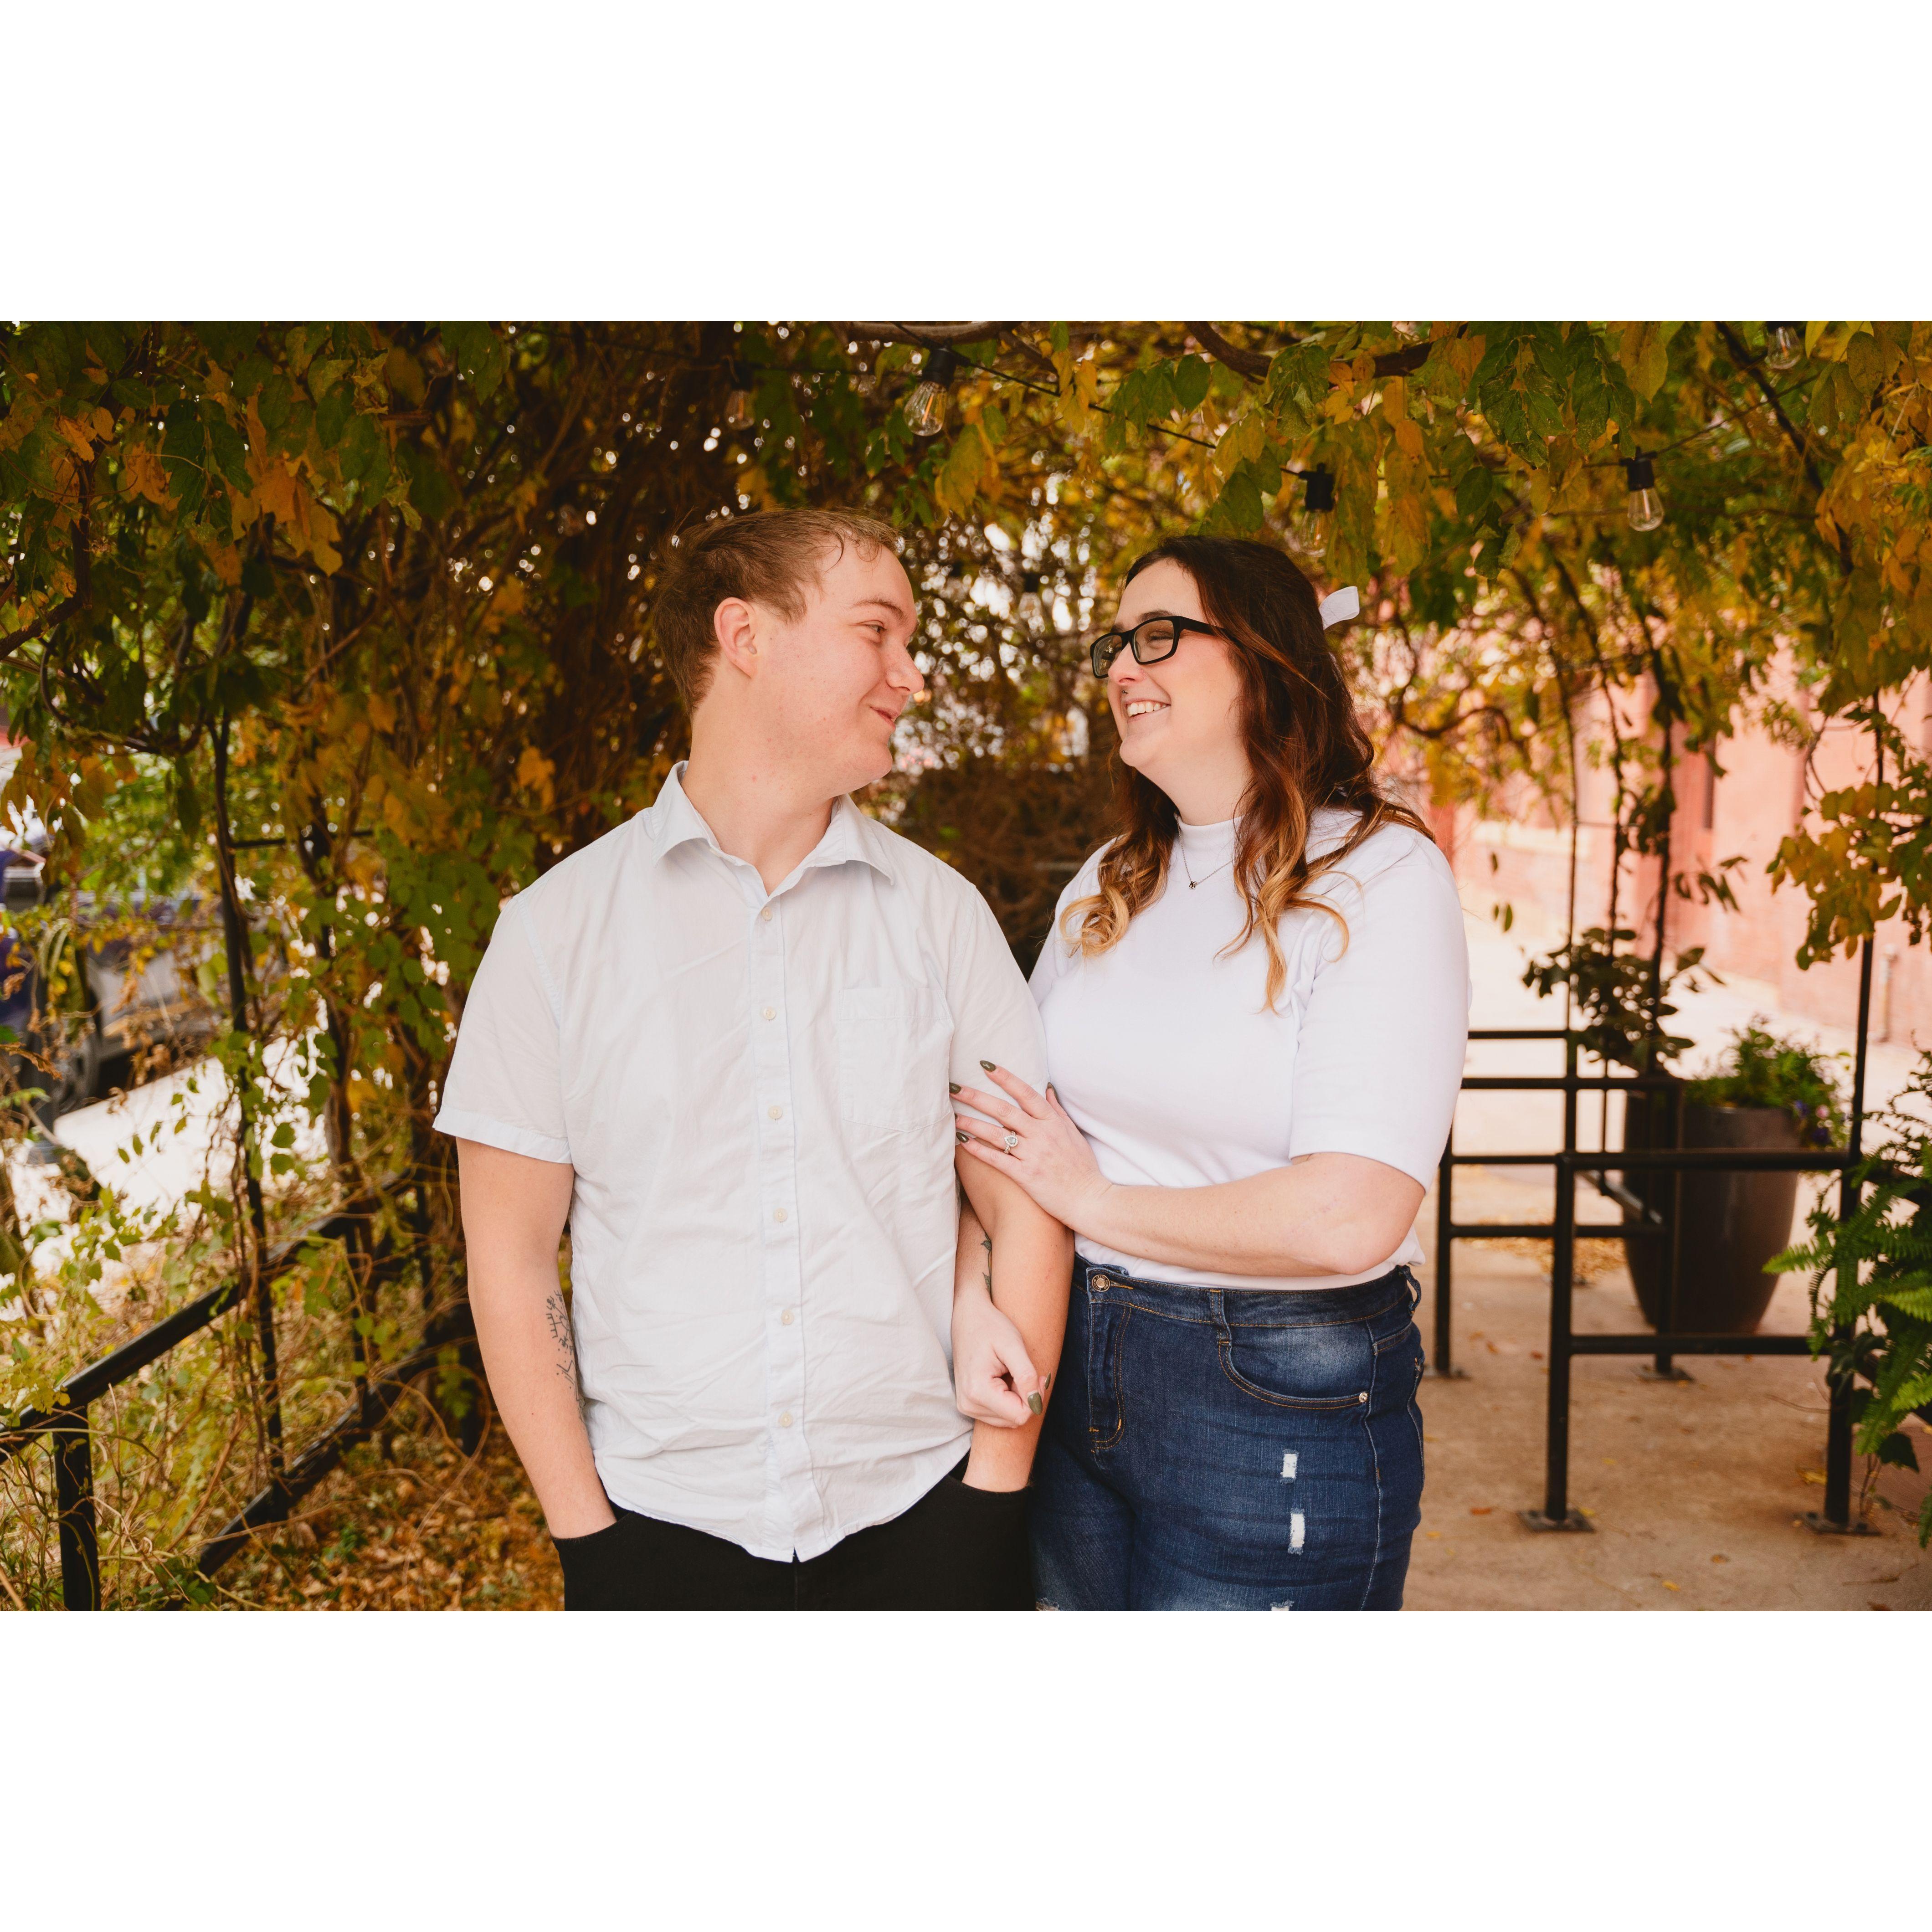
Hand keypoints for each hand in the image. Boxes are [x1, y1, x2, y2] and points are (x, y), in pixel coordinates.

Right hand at [952, 1273, 1047, 1428]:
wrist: (967, 1317)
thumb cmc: (991, 1327)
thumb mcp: (1013, 1346)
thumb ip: (1026, 1376)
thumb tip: (1036, 1403)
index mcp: (977, 1391)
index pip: (1020, 1415)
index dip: (1036, 1397)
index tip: (1038, 1376)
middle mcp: (968, 1404)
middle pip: (1014, 1419)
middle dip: (1027, 1398)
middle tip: (1024, 1371)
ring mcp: (967, 1406)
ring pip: (1009, 1419)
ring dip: (1018, 1399)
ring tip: (1011, 1373)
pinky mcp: (969, 1405)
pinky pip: (999, 1415)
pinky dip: (1009, 1400)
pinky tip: (1004, 1379)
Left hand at [954, 1065, 1110, 1230]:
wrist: (1089, 1198)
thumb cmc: (1082, 1167)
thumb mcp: (1073, 1133)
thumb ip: (1057, 1110)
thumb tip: (1046, 1088)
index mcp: (1053, 1122)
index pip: (1026, 1094)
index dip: (1005, 1078)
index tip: (986, 1067)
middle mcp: (1041, 1135)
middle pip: (1004, 1110)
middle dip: (977, 1098)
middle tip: (955, 1088)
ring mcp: (1032, 1155)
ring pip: (996, 1134)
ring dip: (972, 1124)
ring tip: (954, 1116)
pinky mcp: (1025, 1175)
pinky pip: (997, 1159)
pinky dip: (979, 1150)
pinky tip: (963, 1143)